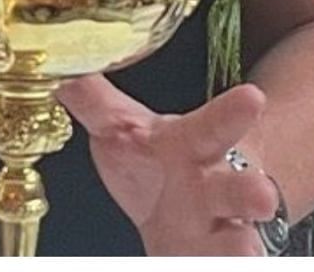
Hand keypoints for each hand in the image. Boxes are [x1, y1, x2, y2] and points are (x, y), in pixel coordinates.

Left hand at [56, 75, 281, 255]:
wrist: (181, 219)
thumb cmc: (152, 164)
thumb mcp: (118, 127)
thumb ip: (88, 96)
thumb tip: (52, 63)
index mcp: (190, 148)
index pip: (212, 125)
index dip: (231, 113)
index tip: (253, 98)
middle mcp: (214, 191)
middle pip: (237, 188)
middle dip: (251, 191)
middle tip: (262, 195)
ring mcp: (219, 234)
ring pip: (238, 241)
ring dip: (239, 247)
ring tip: (242, 250)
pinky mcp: (213, 261)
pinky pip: (221, 264)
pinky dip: (225, 265)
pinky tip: (233, 263)